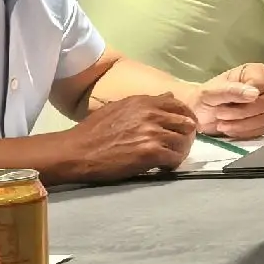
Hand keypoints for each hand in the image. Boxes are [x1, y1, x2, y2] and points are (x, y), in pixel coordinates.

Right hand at [53, 94, 197, 182]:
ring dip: (180, 152)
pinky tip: (163, 167)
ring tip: (169, 158)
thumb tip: (169, 96)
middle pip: (187, 124)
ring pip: (184, 142)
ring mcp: (152, 133)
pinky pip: (175, 158)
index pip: (180, 106)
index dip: (186, 118)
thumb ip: (146, 103)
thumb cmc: (93, 131)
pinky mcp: (151, 153)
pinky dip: (172, 164)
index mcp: (144, 102)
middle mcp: (151, 114)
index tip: (184, 128)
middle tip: (178, 146)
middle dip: (186, 136)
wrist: (76, 151)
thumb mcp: (119, 107)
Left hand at [194, 64, 263, 138]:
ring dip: (242, 124)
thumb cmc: (205, 99)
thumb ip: (231, 90)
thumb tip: (254, 93)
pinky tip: (231, 129)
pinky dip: (245, 132)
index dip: (246, 96)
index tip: (227, 102)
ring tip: (222, 123)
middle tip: (220, 114)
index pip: (262, 83)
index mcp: (255, 71)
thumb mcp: (210, 93)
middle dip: (241, 112)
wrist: (200, 115)